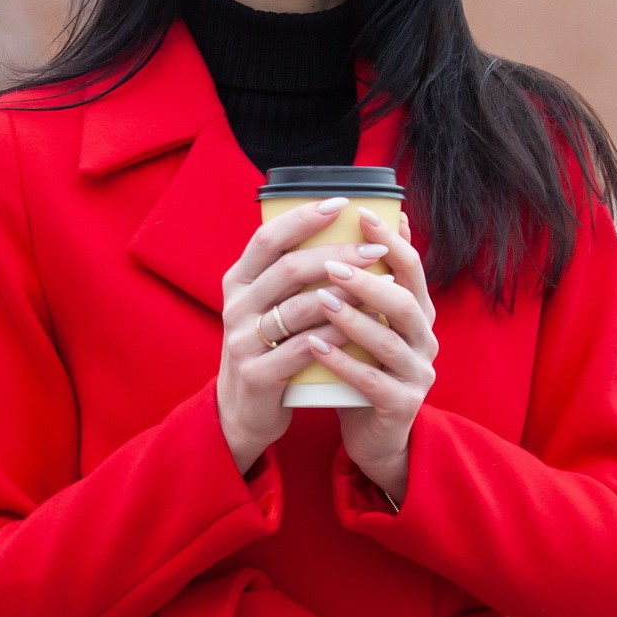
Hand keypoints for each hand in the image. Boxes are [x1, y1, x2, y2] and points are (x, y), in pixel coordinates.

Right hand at [216, 196, 361, 472]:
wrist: (244, 412)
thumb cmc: (269, 349)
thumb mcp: (269, 306)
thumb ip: (294, 273)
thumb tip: (341, 226)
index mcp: (238, 281)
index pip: (267, 238)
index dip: (303, 218)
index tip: (342, 203)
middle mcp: (236, 306)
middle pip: (289, 269)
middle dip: (337, 254)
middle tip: (375, 249)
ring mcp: (243, 341)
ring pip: (298, 308)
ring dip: (344, 293)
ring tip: (380, 284)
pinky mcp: (257, 374)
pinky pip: (304, 348)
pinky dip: (337, 334)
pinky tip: (363, 324)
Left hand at [300, 211, 438, 508]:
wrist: (373, 434)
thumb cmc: (364, 366)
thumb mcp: (369, 320)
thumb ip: (371, 279)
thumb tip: (375, 220)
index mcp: (418, 314)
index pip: (411, 269)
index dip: (391, 240)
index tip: (361, 214)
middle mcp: (425, 340)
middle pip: (405, 301)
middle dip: (368, 280)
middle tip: (332, 262)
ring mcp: (417, 375)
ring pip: (389, 342)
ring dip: (353, 319)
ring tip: (320, 300)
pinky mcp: (401, 406)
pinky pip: (372, 382)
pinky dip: (343, 363)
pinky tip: (315, 348)